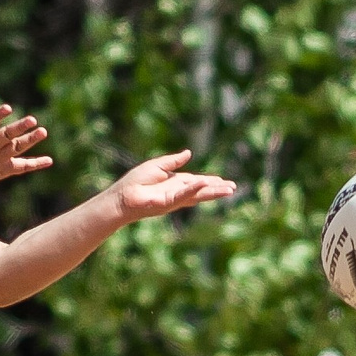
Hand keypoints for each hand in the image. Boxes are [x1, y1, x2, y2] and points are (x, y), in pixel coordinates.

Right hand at [0, 92, 50, 194]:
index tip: (8, 107)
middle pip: (6, 136)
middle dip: (19, 128)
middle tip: (33, 119)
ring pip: (16, 148)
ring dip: (30, 140)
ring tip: (43, 131)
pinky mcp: (5, 169)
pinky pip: (22, 167)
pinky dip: (35, 164)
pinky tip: (49, 160)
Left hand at [108, 150, 236, 221]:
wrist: (122, 196)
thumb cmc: (135, 182)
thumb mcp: (157, 165)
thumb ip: (173, 161)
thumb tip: (189, 153)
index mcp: (176, 183)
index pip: (197, 182)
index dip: (211, 182)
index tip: (225, 182)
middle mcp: (177, 192)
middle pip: (202, 190)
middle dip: (217, 189)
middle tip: (233, 188)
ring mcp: (174, 199)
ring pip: (197, 195)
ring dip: (213, 192)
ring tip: (228, 190)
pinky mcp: (167, 202)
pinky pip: (183, 195)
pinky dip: (193, 189)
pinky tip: (205, 184)